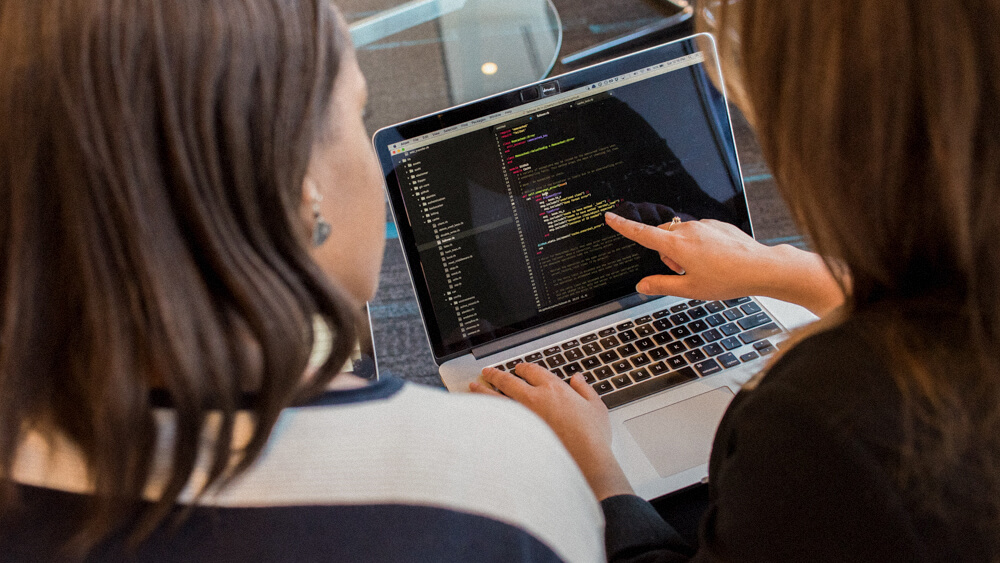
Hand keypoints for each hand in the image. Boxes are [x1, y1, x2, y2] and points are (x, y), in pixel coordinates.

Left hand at [471, 364, 633, 499]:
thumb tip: (578, 379)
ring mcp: (522, 417)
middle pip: (508, 380)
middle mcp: (534, 398)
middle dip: (495, 374)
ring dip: (483, 390)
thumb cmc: (592, 437)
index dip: (523, 368)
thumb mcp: (596, 408)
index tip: (518, 369)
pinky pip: (496, 419)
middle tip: (487, 372)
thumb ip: (585, 390)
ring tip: (473, 386)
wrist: (585, 462)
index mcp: (554, 388)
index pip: (532, 370)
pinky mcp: (516, 434)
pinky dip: (485, 413)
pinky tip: (479, 413)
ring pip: (496, 398)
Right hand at [605, 212, 843, 315]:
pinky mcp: (717, 225)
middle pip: (663, 238)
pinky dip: (700, 245)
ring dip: (684, 250)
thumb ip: (661, 285)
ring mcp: (704, 225)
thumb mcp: (689, 289)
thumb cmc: (727, 279)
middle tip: (685, 273)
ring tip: (705, 268)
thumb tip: (642, 285)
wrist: (760, 267)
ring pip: (681, 236)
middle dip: (667, 254)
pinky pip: (699, 233)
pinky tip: (717, 260)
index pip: (642, 234)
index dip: (623, 227)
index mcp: (676, 245)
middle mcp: (688, 230)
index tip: (610, 217)